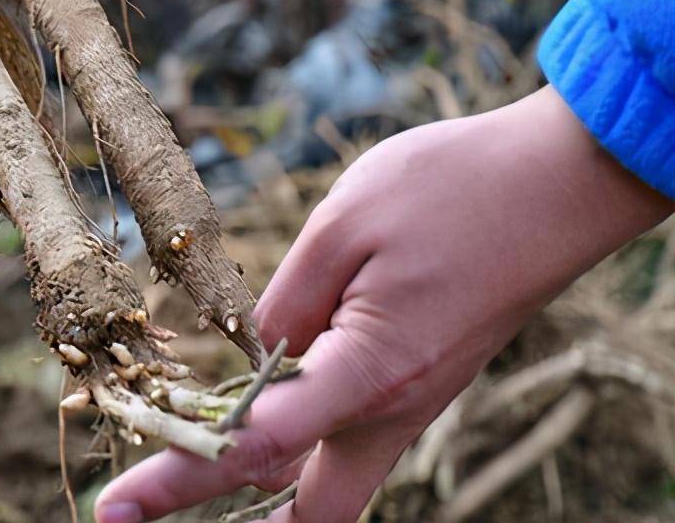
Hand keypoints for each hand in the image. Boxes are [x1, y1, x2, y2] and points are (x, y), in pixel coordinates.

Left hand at [96, 86, 674, 522]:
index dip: (175, 480)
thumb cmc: (451, 189)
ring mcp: (413, 403)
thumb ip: (286, 303)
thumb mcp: (344, 225)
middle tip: (143, 511)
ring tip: (188, 472)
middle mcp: (393, 407)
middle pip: (300, 506)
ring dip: (259, 490)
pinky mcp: (422, 384)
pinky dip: (297, 453)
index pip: (253, 446)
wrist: (558, 184)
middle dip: (219, 512)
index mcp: (368, 370)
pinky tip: (260, 429)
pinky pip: (352, 445)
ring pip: (329, 486)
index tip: (116, 508)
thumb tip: (249, 356)